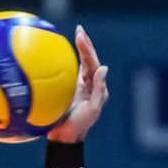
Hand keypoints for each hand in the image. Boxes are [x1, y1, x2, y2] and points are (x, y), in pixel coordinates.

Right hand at [47, 26, 109, 143]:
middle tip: (79, 29)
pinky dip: (70, 60)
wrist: (66, 138)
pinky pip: (72, 72)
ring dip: (79, 49)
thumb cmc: (79, 127)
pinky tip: (64, 53)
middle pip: (89, 60)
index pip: (93, 63)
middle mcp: (91, 85)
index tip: (79, 36)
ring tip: (76, 35)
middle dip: (85, 44)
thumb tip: (104, 68)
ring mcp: (81, 87)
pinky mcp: (72, 91)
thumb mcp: (92, 109)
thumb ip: (98, 90)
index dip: (87, 49)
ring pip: (82, 64)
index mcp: (97, 88)